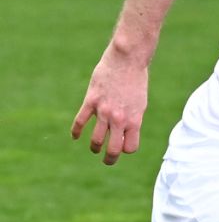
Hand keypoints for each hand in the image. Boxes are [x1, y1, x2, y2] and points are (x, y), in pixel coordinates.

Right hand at [71, 45, 149, 164]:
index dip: (126, 149)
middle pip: (113, 149)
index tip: (123, 146)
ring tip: (94, 149)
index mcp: (135, 120)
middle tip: (107, 161)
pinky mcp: (91, 101)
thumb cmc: (136, 81)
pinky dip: (76, 131)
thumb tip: (125, 132)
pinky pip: (81, 121)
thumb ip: (132, 118)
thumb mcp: (140, 103)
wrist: (127, 60)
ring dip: (94, 147)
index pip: (130, 147)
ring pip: (96, 139)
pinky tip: (75, 136)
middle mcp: (120, 118)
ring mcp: (104, 110)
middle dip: (110, 159)